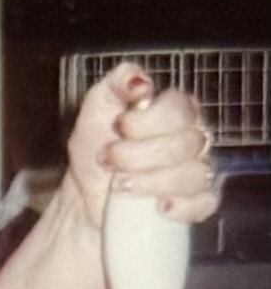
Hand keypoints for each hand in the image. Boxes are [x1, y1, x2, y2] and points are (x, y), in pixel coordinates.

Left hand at [65, 61, 218, 229]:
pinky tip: (158, 206)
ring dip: (150, 181)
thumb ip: (116, 85)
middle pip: (185, 144)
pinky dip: (181, 206)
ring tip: (118, 186)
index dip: (147, 121)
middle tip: (109, 160)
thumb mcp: (96, 110)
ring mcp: (197, 172)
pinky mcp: (196, 204)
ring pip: (194, 174)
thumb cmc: (95, 151)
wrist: (86, 197)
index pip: (180, 109)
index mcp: (174, 112)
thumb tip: (140, 81)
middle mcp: (192, 139)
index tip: (119, 127)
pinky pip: (203, 204)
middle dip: (138, 155)